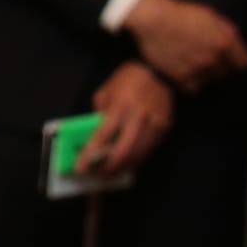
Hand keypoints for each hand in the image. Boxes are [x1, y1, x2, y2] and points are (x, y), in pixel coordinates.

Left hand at [86, 58, 176, 177]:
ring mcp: (155, 123)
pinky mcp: (165, 126)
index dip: (91, 155)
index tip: (81, 168)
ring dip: (123, 167)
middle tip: (98, 176)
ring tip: (111, 174)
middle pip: (123, 150)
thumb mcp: (106, 91)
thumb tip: (94, 136)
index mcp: (120, 105)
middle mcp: (138, 116)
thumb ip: (99, 114)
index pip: (103, 136)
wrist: (160, 70)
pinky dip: (137, 159)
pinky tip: (128, 164)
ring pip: (138, 154)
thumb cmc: (129, 79)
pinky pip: (150, 149)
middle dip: (108, 168)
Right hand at [125, 0, 246, 90]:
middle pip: (226, 74)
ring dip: (205, 76)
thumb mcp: (212, 16)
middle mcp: (214, 58)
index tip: (232, 61)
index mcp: (225, 42)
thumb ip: (227, 32)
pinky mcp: (181, 77)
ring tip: (195, 66)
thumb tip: (235, 45)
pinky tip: (186, 74)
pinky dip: (192, 84)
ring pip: (210, 82)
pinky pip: (194, 89)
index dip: (238, 62)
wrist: (154, 20)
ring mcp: (197, 69)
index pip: (245, 64)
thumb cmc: (183, 13)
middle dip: (220, 67)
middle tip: (208, 59)